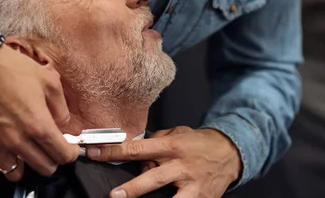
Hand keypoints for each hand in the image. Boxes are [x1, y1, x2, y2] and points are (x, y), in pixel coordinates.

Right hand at [0, 44, 79, 180]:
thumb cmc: (13, 69)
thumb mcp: (49, 80)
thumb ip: (61, 107)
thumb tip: (63, 125)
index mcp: (38, 124)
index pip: (62, 154)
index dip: (70, 153)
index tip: (70, 148)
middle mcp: (18, 140)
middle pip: (44, 168)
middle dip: (52, 159)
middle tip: (50, 147)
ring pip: (17, 173)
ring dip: (26, 163)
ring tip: (27, 150)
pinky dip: (2, 161)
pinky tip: (7, 148)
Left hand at [87, 126, 241, 197]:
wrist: (231, 153)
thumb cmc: (200, 143)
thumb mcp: (178, 133)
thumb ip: (158, 140)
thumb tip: (137, 149)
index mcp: (172, 145)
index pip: (138, 148)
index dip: (114, 151)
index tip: (93, 152)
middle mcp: (180, 164)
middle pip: (152, 175)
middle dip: (132, 186)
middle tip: (113, 194)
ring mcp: (191, 183)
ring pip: (167, 194)